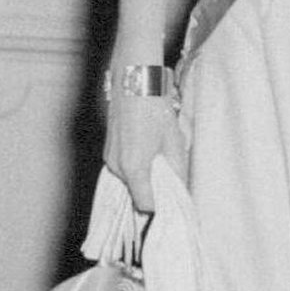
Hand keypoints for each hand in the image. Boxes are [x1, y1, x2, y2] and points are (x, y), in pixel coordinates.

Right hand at [104, 95, 187, 212]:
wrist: (134, 83)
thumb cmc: (156, 109)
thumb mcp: (174, 140)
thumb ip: (177, 168)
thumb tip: (181, 188)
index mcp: (134, 168)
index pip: (144, 204)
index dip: (159, 206)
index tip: (170, 206)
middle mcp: (117, 167)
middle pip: (136, 192)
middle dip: (152, 190)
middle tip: (170, 183)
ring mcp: (109, 159)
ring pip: (129, 180)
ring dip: (144, 177)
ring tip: (160, 162)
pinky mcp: (108, 151)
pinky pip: (123, 169)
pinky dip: (135, 167)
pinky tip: (148, 153)